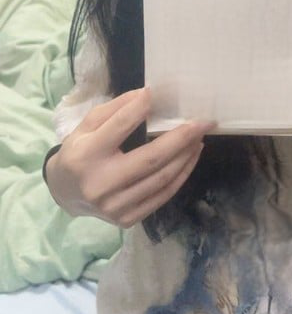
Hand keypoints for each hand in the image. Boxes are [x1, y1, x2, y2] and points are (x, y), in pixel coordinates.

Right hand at [45, 88, 213, 227]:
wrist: (65, 193)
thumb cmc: (80, 151)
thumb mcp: (87, 125)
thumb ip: (115, 109)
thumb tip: (146, 95)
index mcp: (86, 156)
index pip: (119, 128)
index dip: (138, 109)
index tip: (155, 93)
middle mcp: (100, 184)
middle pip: (151, 159)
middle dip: (182, 138)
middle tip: (203, 123)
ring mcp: (115, 207)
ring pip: (162, 179)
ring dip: (186, 157)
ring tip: (199, 138)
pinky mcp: (126, 219)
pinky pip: (162, 196)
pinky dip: (181, 176)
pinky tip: (189, 158)